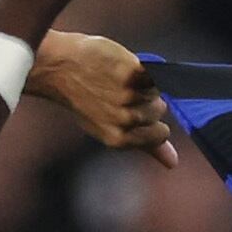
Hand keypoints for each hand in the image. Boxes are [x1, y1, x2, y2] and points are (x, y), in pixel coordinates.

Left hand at [31, 31, 173, 169]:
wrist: (58, 69)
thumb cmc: (85, 100)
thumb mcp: (111, 131)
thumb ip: (145, 146)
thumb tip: (173, 163)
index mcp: (119, 139)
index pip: (161, 134)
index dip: (150, 121)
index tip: (130, 111)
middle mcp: (124, 120)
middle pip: (160, 110)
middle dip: (145, 101)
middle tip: (117, 93)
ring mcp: (128, 95)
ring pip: (157, 90)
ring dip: (143, 83)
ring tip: (117, 80)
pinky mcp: (131, 72)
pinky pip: (154, 72)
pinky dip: (143, 68)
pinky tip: (123, 68)